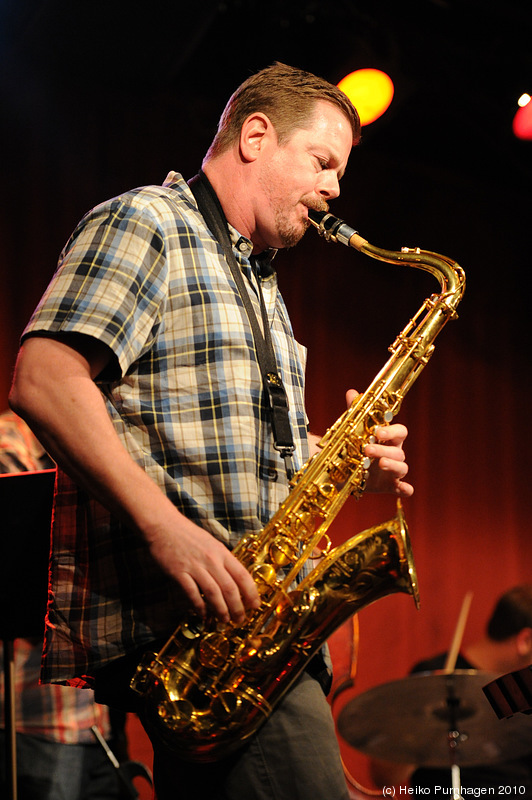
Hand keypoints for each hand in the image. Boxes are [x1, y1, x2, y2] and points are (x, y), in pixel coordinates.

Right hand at [146, 515, 260, 623]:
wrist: (164, 525)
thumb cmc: (189, 535)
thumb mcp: (212, 543)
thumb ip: (223, 560)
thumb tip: (235, 579)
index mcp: (222, 552)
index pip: (242, 575)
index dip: (251, 593)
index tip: (255, 605)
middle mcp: (211, 560)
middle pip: (230, 588)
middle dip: (237, 607)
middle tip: (240, 619)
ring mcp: (195, 566)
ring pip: (213, 593)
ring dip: (221, 610)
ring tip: (224, 620)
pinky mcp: (179, 572)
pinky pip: (192, 593)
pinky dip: (199, 606)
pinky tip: (203, 614)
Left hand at [346, 389, 413, 497]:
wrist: (346, 473)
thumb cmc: (356, 448)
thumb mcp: (353, 432)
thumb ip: (354, 413)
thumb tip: (351, 392)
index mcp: (388, 439)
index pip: (400, 432)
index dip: (391, 431)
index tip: (377, 432)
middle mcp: (394, 454)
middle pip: (398, 451)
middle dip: (384, 449)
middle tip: (367, 449)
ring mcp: (393, 471)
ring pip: (402, 467)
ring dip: (392, 465)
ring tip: (379, 464)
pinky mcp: (390, 486)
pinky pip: (403, 488)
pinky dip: (405, 489)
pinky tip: (403, 489)